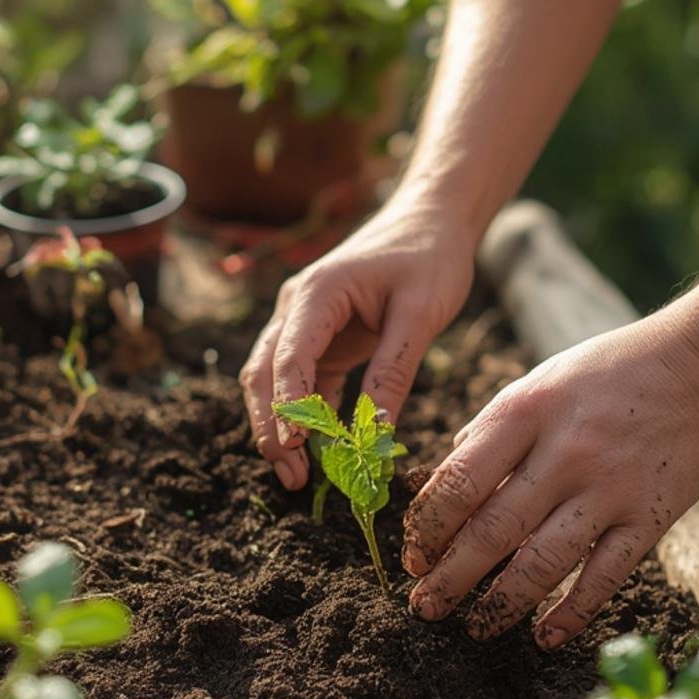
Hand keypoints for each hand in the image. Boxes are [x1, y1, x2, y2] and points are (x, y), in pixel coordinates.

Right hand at [240, 201, 476, 488]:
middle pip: (265, 375)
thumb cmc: (429, 256)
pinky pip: (307, 385)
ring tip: (299, 478)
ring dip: (283, 429)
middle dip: (271, 428)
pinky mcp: (324, 340)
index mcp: (316, 295)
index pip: (288, 358)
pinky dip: (311, 418)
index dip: (288, 407)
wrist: (433, 220)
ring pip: (277, 383)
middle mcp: (298, 309)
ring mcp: (306, 326)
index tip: (296, 448)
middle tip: (291, 477)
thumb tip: (375, 433)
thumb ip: (393, 371)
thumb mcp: (420, 314)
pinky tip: (324, 454)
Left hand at [402, 311, 698, 648]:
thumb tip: (436, 484)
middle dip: (450, 577)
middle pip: (492, 530)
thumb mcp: (538, 384)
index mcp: (525, 412)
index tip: (412, 557)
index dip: (428, 528)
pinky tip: (545, 637)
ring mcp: (609, 487)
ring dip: (501, 604)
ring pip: (543, 562)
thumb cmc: (607, 375)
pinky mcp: (650, 515)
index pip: (459, 482)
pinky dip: (573, 613)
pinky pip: (605, 575)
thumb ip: (491, 433)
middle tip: (424, 606)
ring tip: (475, 629)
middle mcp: (564, 452)